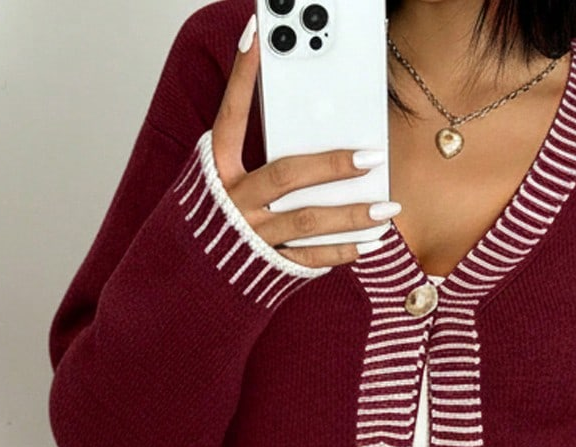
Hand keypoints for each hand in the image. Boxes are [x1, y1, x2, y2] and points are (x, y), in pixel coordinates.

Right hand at [213, 13, 394, 267]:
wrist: (188, 282)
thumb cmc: (214, 221)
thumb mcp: (220, 181)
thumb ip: (254, 156)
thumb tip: (306, 130)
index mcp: (216, 171)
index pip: (231, 115)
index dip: (242, 76)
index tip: (258, 35)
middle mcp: (233, 202)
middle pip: (286, 175)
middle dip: (332, 165)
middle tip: (371, 157)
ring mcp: (251, 235)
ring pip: (307, 221)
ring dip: (352, 215)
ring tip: (387, 208)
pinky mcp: (267, 266)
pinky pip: (309, 258)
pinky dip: (340, 251)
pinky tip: (366, 244)